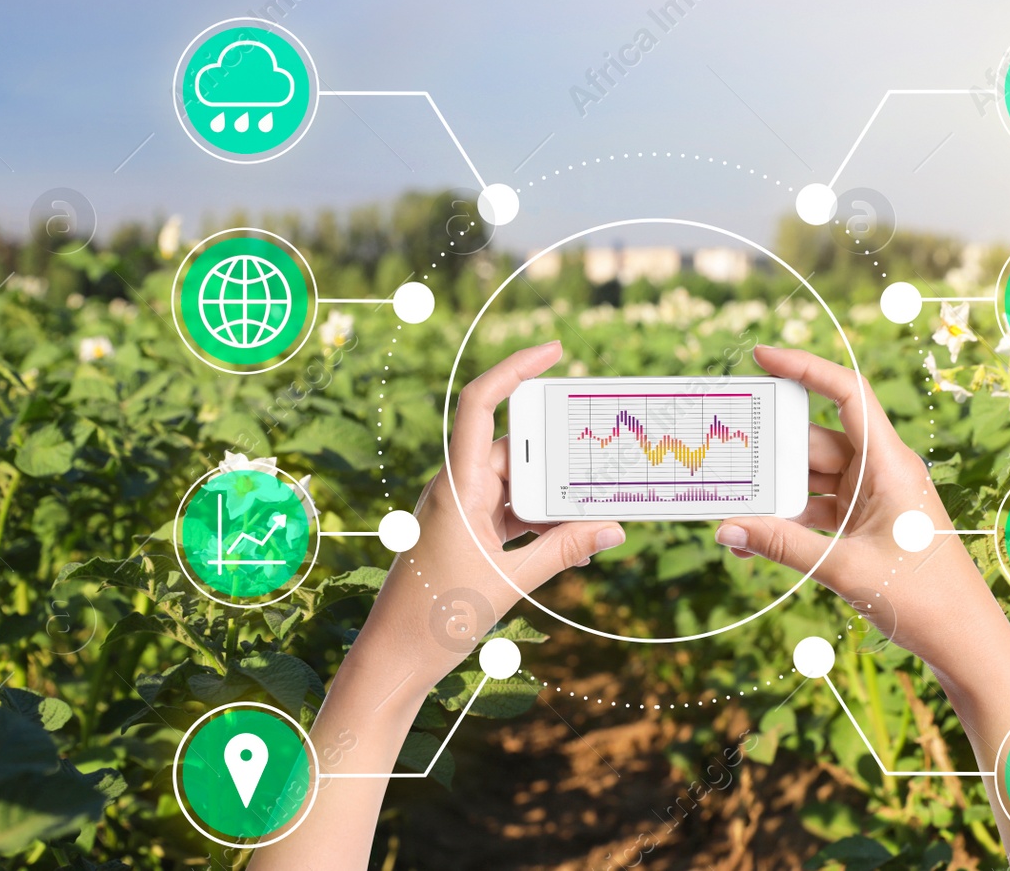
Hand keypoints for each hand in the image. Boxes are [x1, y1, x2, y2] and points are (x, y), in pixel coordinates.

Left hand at [378, 341, 624, 678]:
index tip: (554, 351)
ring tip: (597, 508)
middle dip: (559, 454)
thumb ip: (563, 549)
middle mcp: (456, 487)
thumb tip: (614, 528)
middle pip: (514, 449)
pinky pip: (510, 511)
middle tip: (603, 453)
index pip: (480, 405)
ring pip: (516, 483)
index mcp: (457, 484)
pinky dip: (540, 520)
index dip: (514, 368)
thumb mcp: (511, 580)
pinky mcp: (465, 532)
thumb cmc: (438, 616)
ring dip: (553, 496)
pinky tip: (574, 538)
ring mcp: (460, 509)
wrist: (395, 657)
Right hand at [715, 346, 980, 651]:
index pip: (847, 393)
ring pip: (811, 479)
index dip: (806, 369)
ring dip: (775, 495)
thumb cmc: (923, 598)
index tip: (763, 357)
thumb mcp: (845, 568)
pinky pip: (817, 509)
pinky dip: (788, 521)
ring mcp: (872, 498)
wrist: (963, 640)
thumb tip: (728, 529)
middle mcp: (881, 472)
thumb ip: (782, 546)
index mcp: (890, 464)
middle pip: (815, 442)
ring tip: (731, 507)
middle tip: (723, 457)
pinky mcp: (864, 525)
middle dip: (771, 454)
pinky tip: (754, 539)